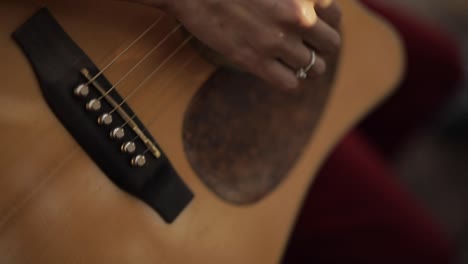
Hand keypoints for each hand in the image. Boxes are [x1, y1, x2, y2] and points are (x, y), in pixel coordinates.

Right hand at [127, 0, 341, 89]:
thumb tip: (304, 13)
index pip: (335, 17)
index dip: (325, 24)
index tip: (312, 27)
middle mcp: (298, 17)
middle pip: (331, 45)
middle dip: (320, 48)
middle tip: (305, 46)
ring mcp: (277, 41)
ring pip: (314, 68)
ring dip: (305, 66)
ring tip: (290, 60)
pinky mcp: (255, 61)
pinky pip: (290, 84)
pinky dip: (287, 80)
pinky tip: (275, 70)